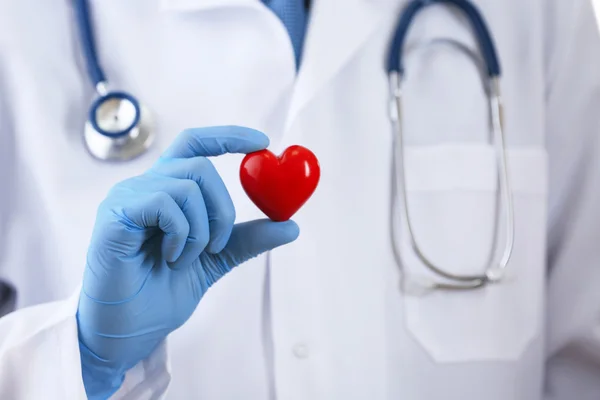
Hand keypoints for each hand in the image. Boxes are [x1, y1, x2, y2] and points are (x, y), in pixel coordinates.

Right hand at [76, 126, 298, 398]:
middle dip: (223, 208)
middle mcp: (143, 187)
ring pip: (186, 184)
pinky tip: (172, 259)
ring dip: (202, 229)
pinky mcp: (116, 216)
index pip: (194, 146)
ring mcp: (127, 199)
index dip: (228, 136)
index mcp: (165, 192)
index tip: (263, 142)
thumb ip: (245, 240)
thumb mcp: (214, 262)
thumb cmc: (159, 296)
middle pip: (198, 165)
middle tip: (218, 245)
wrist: (126, 333)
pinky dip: (182, 233)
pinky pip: (165, 202)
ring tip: (187, 260)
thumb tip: (291, 225)